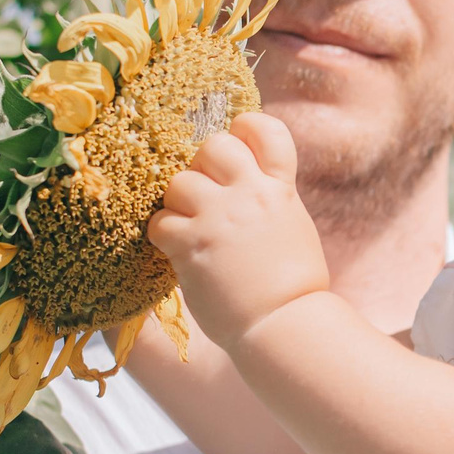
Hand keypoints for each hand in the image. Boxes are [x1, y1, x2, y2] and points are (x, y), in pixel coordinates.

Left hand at [146, 113, 329, 351]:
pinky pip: (160, 222)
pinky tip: (178, 251)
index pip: (266, 130)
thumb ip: (269, 201)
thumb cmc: (293, 288)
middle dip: (203, 166)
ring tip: (189, 229)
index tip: (237, 143)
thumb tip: (247, 189)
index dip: (245, 128)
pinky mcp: (192, 244)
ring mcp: (219, 217)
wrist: (284, 324)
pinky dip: (164, 235)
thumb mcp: (293, 227)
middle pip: (214, 145)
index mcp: (280, 189)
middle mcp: (250, 194)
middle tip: (205, 196)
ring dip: (178, 204)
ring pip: (179, 182)